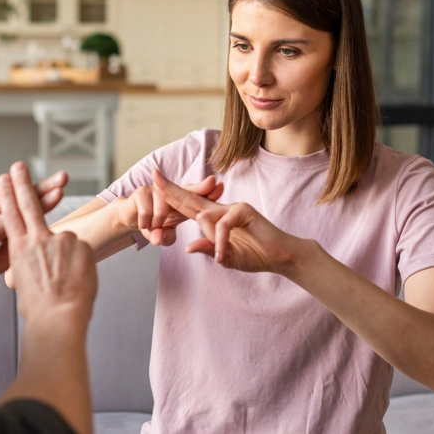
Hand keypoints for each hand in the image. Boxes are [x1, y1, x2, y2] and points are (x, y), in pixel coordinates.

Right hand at [0, 162, 96, 327]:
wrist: (58, 318)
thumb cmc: (39, 307)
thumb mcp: (24, 281)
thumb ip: (29, 261)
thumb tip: (38, 255)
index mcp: (19, 249)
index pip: (11, 215)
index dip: (8, 195)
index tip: (4, 178)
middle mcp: (38, 239)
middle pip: (29, 204)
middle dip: (23, 184)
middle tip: (18, 165)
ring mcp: (61, 240)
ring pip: (64, 242)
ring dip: (66, 259)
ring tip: (66, 282)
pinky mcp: (81, 244)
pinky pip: (82, 250)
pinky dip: (81, 263)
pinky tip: (78, 280)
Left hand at [0, 170, 68, 288]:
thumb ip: (3, 265)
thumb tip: (26, 249)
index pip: (20, 215)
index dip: (42, 205)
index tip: (60, 194)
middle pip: (20, 197)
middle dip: (44, 187)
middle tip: (64, 177)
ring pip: (12, 193)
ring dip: (33, 189)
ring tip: (57, 182)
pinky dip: (13, 198)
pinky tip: (28, 198)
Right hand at [116, 175, 223, 246]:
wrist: (129, 217)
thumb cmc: (153, 225)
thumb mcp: (162, 235)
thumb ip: (164, 237)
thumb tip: (158, 239)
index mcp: (182, 203)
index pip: (198, 198)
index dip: (208, 192)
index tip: (221, 186)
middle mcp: (171, 194)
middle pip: (188, 191)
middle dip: (201, 187)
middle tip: (213, 182)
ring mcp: (156, 191)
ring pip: (163, 205)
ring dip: (158, 220)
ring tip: (153, 229)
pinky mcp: (140, 193)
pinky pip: (146, 209)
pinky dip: (145, 220)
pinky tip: (143, 226)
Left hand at [153, 169, 301, 274]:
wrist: (280, 257)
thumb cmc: (255, 255)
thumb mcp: (225, 257)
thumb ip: (207, 249)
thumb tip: (188, 247)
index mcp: (214, 217)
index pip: (188, 205)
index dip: (171, 195)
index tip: (155, 184)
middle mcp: (221, 208)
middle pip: (190, 197)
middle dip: (171, 188)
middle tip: (153, 175)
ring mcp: (232, 207)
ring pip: (205, 217)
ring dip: (211, 241)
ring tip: (222, 255)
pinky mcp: (244, 211)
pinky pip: (222, 226)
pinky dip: (222, 243)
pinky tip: (224, 256)